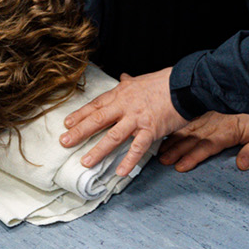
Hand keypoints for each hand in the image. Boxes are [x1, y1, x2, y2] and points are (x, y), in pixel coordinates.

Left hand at [60, 69, 183, 178]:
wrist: (184, 85)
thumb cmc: (164, 83)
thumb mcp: (141, 80)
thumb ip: (129, 81)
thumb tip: (122, 76)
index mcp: (122, 94)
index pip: (96, 105)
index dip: (80, 115)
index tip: (66, 124)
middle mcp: (125, 106)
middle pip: (98, 120)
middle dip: (79, 132)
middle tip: (64, 142)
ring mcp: (137, 119)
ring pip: (113, 136)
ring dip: (98, 150)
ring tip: (85, 162)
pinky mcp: (151, 130)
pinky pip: (137, 148)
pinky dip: (128, 161)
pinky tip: (120, 172)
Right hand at [158, 112, 248, 172]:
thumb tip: (243, 165)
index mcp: (228, 130)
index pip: (207, 146)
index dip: (193, 157)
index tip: (180, 165)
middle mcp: (216, 122)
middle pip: (192, 139)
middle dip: (176, 150)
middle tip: (162, 160)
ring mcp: (210, 114)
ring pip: (188, 128)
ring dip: (174, 140)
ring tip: (161, 150)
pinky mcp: (209, 108)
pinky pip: (190, 118)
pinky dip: (177, 126)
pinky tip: (168, 131)